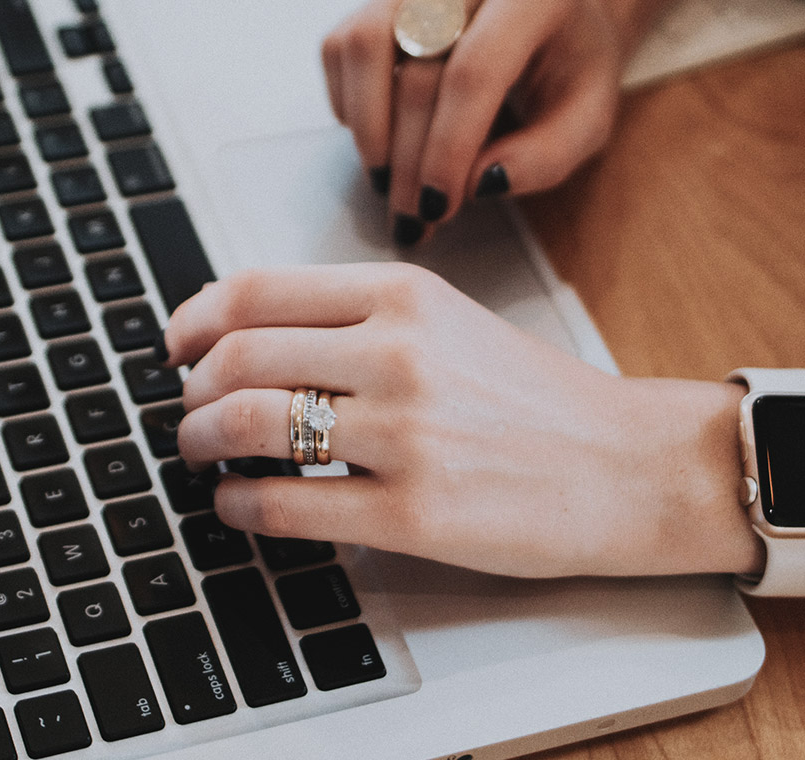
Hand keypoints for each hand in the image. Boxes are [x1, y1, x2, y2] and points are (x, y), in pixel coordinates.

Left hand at [162, 263, 758, 578]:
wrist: (629, 466)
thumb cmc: (539, 400)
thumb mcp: (451, 322)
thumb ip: (359, 319)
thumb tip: (251, 336)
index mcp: (404, 295)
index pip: (256, 290)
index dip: (194, 319)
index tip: (175, 345)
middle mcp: (399, 353)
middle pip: (238, 357)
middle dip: (190, 390)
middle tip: (186, 411)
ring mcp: (405, 434)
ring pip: (248, 425)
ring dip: (200, 443)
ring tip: (202, 456)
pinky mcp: (413, 514)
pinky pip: (285, 505)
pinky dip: (238, 506)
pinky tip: (237, 507)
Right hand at [321, 0, 622, 245]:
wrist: (557, 8)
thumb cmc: (570, 66)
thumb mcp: (587, 119)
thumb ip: (544, 158)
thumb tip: (478, 183)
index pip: (473, 71)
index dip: (447, 148)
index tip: (437, 207)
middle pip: (417, 69)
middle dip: (408, 159)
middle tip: (411, 216)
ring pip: (364, 47)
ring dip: (368, 129)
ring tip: (386, 181)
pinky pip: (341, 47)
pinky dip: (350, 103)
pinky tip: (380, 137)